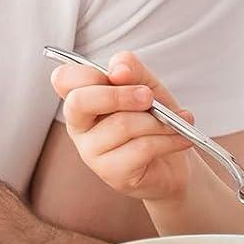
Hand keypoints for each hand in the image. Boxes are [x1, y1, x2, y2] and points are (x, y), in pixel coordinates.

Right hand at [51, 50, 194, 203]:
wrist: (176, 160)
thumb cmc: (154, 118)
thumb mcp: (146, 85)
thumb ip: (131, 70)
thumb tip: (118, 71)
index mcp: (82, 98)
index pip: (63, 79)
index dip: (88, 72)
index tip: (120, 75)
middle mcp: (79, 126)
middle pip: (80, 101)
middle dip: (120, 95)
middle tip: (149, 97)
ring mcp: (91, 152)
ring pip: (121, 125)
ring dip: (157, 121)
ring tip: (174, 122)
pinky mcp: (112, 173)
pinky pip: (140, 148)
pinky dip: (167, 139)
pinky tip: (180, 138)